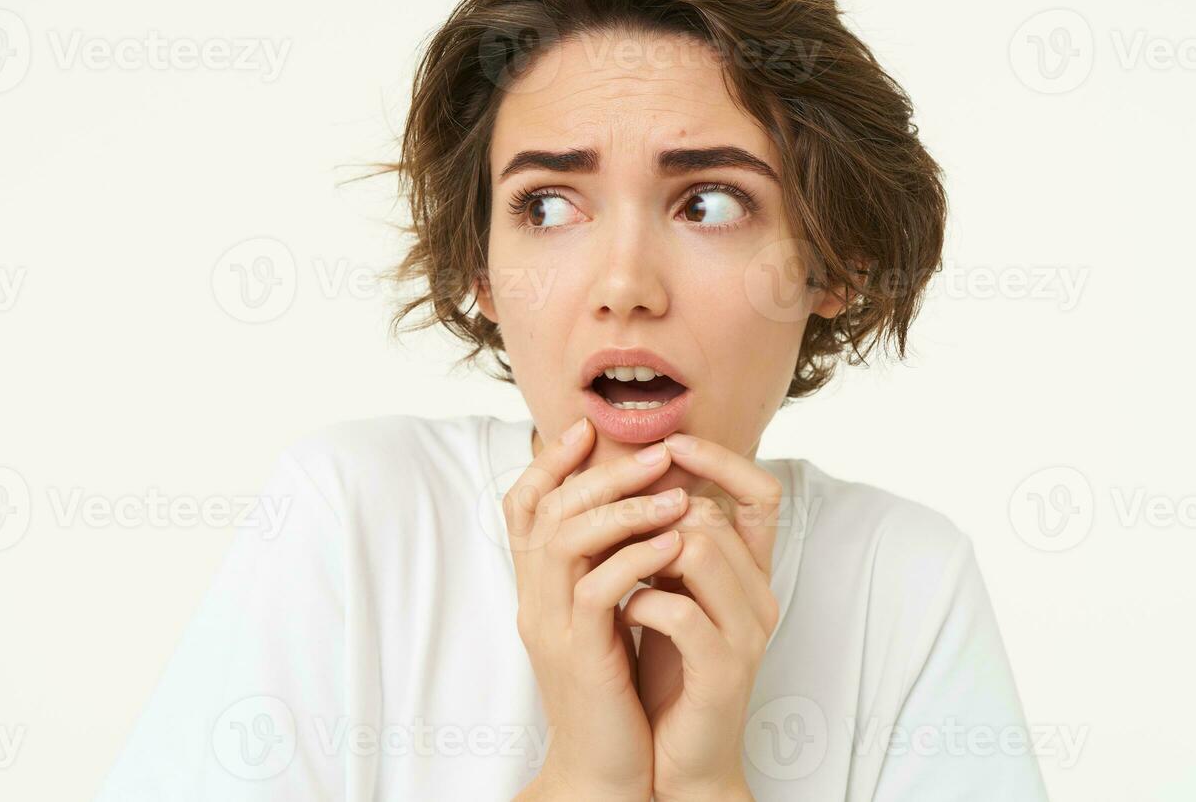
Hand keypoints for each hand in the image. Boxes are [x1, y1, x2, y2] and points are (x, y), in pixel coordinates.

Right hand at [505, 417, 691, 801]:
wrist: (605, 771)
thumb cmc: (613, 694)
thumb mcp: (602, 620)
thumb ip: (603, 568)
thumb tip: (631, 508)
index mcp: (536, 589)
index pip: (522, 508)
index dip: (548, 462)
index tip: (586, 429)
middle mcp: (534, 601)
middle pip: (547, 511)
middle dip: (601, 473)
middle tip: (655, 451)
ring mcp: (550, 628)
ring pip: (565, 540)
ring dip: (622, 507)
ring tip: (673, 492)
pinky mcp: (579, 656)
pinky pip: (597, 590)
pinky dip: (634, 558)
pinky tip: (672, 543)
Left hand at [619, 432, 781, 800]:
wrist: (678, 758)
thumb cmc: (667, 670)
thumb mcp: (669, 593)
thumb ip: (667, 543)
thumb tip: (635, 476)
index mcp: (751, 573)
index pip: (762, 492)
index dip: (719, 460)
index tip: (669, 443)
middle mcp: (760, 595)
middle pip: (714, 514)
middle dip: (652, 507)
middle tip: (607, 515)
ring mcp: (748, 632)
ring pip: (699, 548)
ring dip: (639, 549)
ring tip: (607, 564)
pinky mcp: (724, 669)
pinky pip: (679, 611)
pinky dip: (638, 601)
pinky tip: (618, 610)